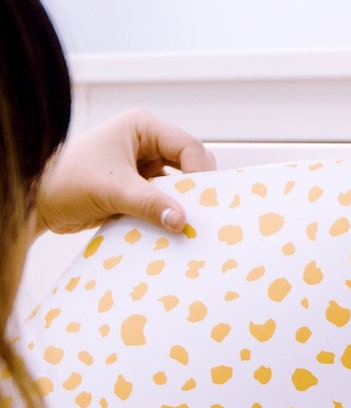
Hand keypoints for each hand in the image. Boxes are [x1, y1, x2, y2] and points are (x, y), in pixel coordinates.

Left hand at [34, 108, 215, 235]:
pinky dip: (170, 213)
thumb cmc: (66, 181)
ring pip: (179, 184)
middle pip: (189, 165)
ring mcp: (143, 166)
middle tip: (204, 212)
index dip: (200, 172)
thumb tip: (182, 221)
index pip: (188, 147)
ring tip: (191, 222)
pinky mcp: (139, 188)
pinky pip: (165, 200)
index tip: (204, 199)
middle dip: (196, 188)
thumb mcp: (111, 190)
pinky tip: (174, 227)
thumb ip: (149, 204)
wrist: (37, 202)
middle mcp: (147, 144)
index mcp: (143, 128)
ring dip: (183, 203)